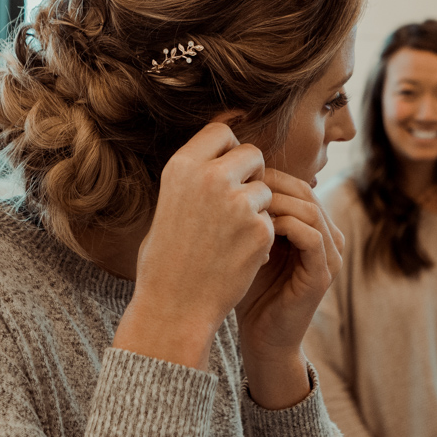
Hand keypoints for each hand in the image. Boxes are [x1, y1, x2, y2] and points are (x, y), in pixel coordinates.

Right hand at [112, 124, 274, 369]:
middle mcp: (210, 177)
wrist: (174, 306)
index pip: (220, 130)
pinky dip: (261, 237)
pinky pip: (271, 220)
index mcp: (182, 167)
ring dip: (257, 207)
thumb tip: (222, 153)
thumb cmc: (165, 258)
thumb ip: (195, 178)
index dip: (228, 147)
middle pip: (251, 152)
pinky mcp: (260, 229)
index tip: (229, 164)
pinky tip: (239, 256)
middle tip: (240, 198)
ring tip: (232, 235)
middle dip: (250, 172)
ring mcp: (238, 202)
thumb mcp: (168, 203)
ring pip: (265, 189)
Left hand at [236, 170, 343, 407]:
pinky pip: (312, 237)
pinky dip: (286, 226)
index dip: (268, 175)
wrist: (261, 337)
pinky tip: (259, 228)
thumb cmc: (249, 288)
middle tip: (241, 185)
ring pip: (310, 209)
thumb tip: (223, 177)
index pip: (297, 184)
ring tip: (247, 204)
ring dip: (277, 203)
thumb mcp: (247, 243)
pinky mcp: (323, 275)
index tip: (236, 176)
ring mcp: (330, 256)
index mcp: (313, 226)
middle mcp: (328, 237)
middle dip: (272, 184)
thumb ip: (246, 214)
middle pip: (305, 191)